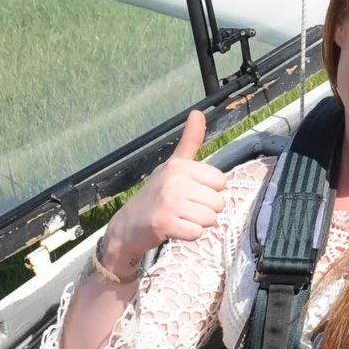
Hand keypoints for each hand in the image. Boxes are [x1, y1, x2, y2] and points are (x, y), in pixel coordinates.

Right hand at [98, 109, 227, 278]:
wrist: (127, 226)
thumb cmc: (156, 194)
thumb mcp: (173, 165)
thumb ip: (190, 141)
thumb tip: (198, 112)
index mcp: (180, 165)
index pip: (221, 181)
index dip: (209, 191)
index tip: (190, 193)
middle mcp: (175, 180)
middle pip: (218, 203)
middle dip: (205, 210)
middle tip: (184, 209)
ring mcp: (169, 202)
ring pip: (210, 219)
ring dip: (197, 224)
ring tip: (179, 218)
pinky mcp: (164, 223)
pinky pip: (197, 233)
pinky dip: (189, 236)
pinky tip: (174, 229)